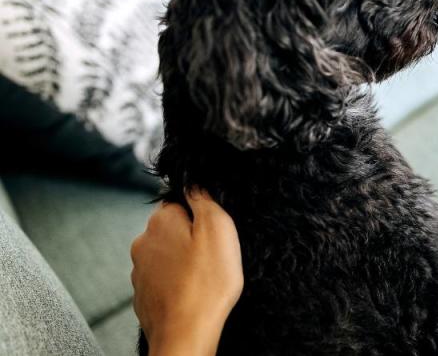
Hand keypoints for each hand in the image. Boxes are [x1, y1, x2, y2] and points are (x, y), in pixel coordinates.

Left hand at [131, 189, 242, 355]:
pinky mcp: (144, 293)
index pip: (180, 200)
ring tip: (204, 277)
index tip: (214, 232)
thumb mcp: (220, 229)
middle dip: (191, 237)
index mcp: (161, 221)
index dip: (201, 213)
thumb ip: (205, 199)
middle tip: (213, 255)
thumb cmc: (206, 284)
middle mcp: (144, 242)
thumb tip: (194, 182)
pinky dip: (177, 282)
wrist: (185, 333)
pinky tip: (192, 291)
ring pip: (167, 253)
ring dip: (184, 260)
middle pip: (173, 228)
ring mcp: (140, 270)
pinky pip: (164, 278)